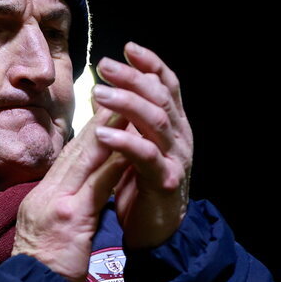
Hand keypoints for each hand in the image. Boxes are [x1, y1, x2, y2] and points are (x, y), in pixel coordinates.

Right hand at [12, 108, 128, 281]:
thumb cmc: (45, 268)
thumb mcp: (50, 231)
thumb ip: (64, 207)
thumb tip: (81, 193)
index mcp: (42, 196)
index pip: (69, 157)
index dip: (90, 131)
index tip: (107, 108)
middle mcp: (46, 193)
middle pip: (77, 150)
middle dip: (100, 121)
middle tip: (121, 94)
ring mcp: (55, 203)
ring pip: (85, 160)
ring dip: (109, 133)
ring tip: (128, 110)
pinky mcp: (69, 218)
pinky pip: (95, 185)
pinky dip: (112, 163)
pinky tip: (128, 148)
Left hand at [92, 42, 192, 249]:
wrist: (158, 233)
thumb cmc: (142, 187)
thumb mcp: (137, 147)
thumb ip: (129, 121)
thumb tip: (110, 90)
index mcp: (174, 126)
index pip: (167, 85)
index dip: (150, 64)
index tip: (128, 48)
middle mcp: (180, 137)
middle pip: (160, 97)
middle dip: (133, 78)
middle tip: (104, 66)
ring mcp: (176, 158)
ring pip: (156, 121)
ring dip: (128, 104)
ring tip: (100, 93)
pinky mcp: (165, 182)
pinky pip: (146, 156)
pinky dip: (124, 141)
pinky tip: (102, 132)